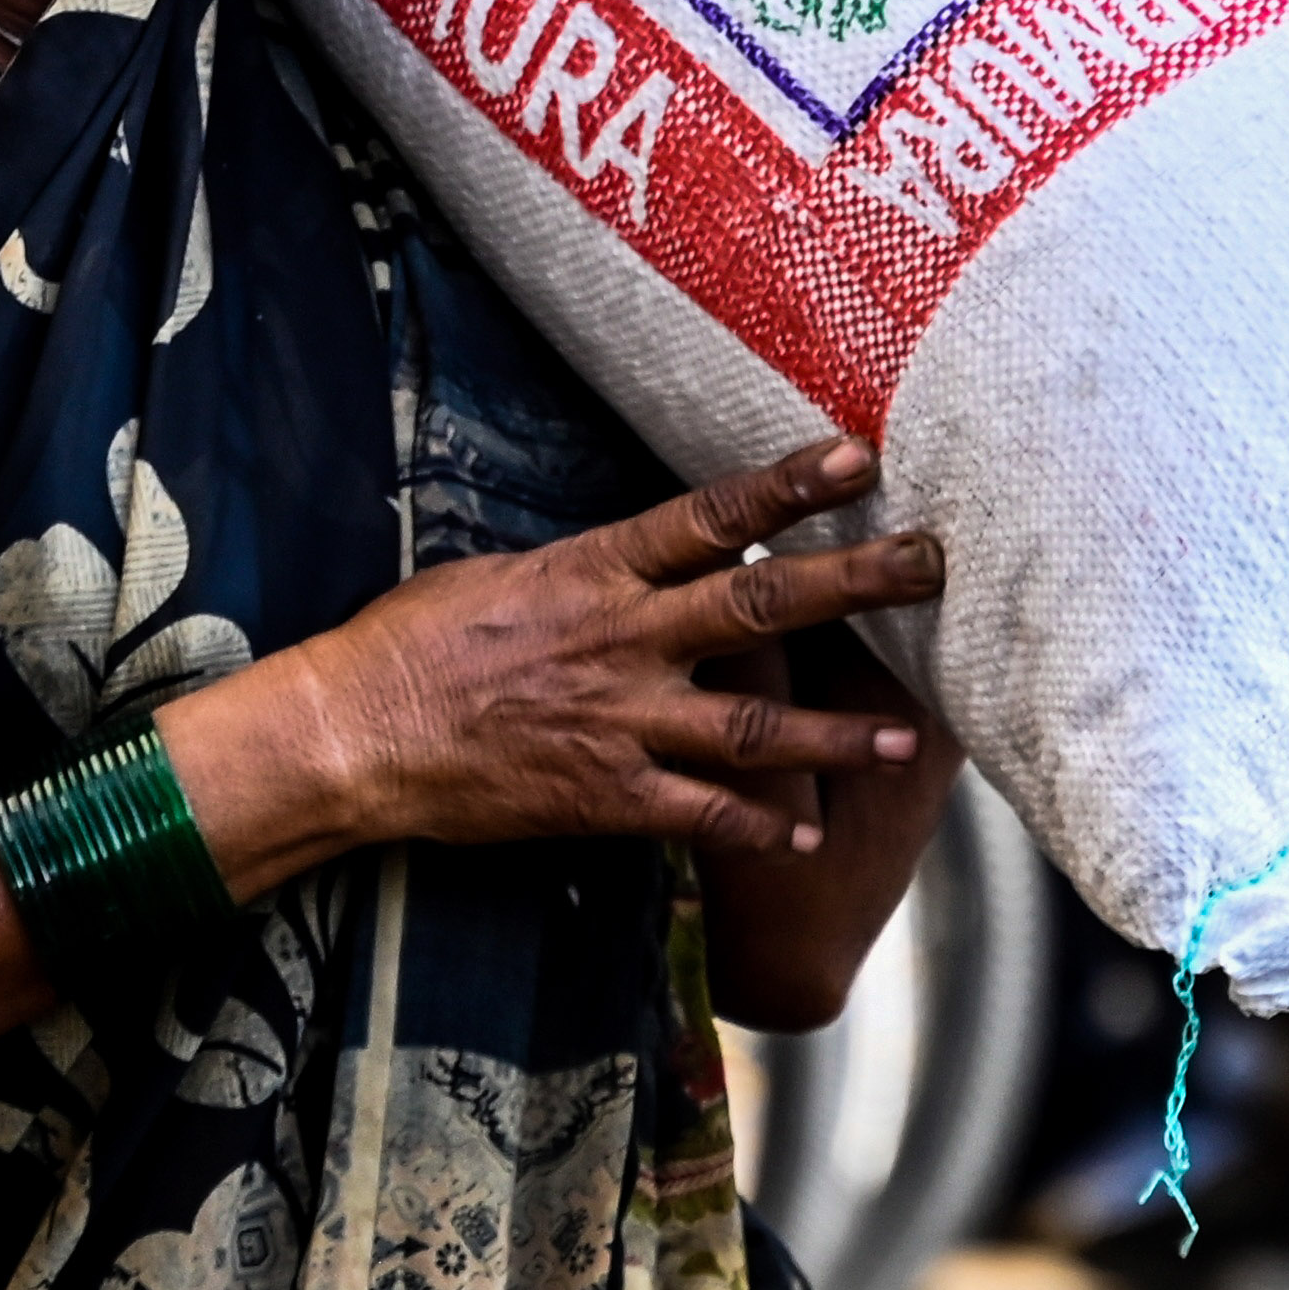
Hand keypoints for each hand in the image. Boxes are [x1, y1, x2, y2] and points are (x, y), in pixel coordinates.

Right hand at [162, 440, 940, 894]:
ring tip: (908, 738)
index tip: (859, 454)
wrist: (355, 734)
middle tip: (933, 567)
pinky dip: (757, 826)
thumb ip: (583, 569)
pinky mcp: (605, 795)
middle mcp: (624, 639)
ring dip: (837, 733)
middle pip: (764, 604)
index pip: (712, 514)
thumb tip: (634, 553)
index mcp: (596, 570)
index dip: (790, 484)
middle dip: (858, 584)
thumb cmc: (411, 643)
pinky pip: (702, 814)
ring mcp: (621, 721)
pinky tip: (806, 835)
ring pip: (755, 724)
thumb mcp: (498, 573)